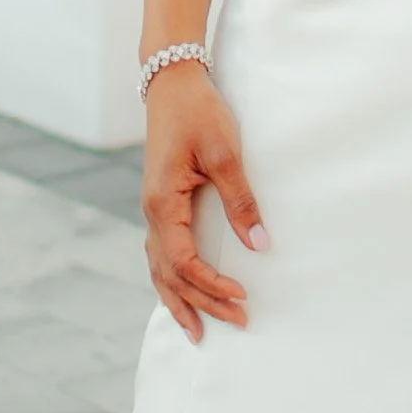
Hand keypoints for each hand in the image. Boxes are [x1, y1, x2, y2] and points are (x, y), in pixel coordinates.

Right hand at [141, 62, 267, 341]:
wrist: (172, 81)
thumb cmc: (198, 112)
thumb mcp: (224, 152)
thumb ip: (240, 200)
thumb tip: (259, 246)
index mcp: (162, 203)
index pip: (183, 262)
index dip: (211, 285)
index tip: (242, 298)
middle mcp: (152, 212)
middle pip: (170, 274)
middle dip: (201, 303)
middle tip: (237, 324)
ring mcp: (153, 208)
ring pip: (160, 268)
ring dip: (179, 299)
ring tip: (197, 331)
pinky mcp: (161, 201)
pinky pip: (161, 252)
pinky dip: (171, 279)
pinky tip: (181, 291)